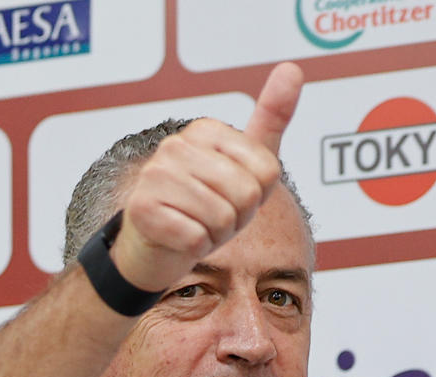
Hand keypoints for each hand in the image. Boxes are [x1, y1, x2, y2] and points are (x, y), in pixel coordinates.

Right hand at [109, 61, 303, 292]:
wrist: (155, 243)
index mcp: (206, 129)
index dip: (257, 195)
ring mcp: (155, 175)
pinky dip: (194, 248)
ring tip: (195, 224)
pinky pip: (196, 240)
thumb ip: (270, 119)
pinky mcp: (142, 210)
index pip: (267, 171)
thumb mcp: (246, 163)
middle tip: (213, 215)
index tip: (231, 195)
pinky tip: (178, 238)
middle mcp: (177, 145)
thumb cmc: (205, 203)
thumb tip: (293, 69)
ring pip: (223, 219)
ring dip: (216, 234)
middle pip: (247, 195)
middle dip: (237, 217)